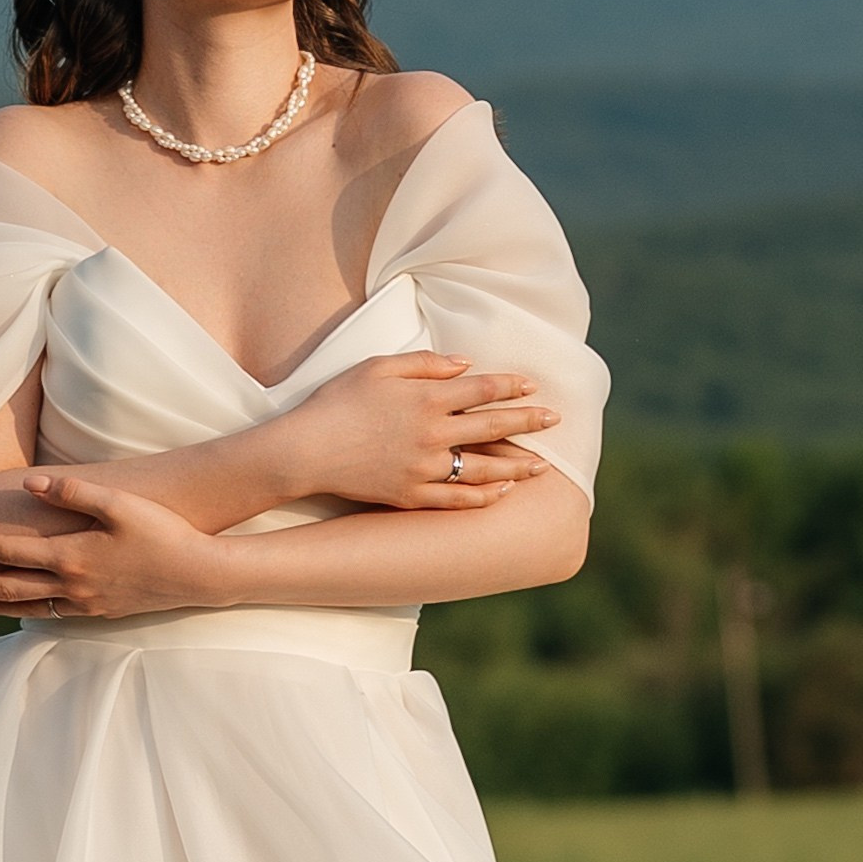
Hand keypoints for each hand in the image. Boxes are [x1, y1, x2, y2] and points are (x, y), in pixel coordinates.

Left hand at [0, 472, 228, 622]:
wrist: (198, 575)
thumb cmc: (162, 532)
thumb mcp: (119, 504)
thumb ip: (72, 492)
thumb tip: (28, 485)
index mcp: (70, 557)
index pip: (11, 551)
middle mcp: (71, 585)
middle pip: (6, 588)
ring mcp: (84, 602)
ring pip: (25, 606)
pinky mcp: (98, 611)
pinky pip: (49, 614)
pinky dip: (23, 613)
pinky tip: (14, 611)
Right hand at [277, 353, 558, 509]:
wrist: (306, 449)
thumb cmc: (338, 401)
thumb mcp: (378, 367)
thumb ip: (426, 363)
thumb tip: (467, 363)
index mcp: (427, 397)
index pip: (483, 390)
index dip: (511, 387)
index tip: (532, 387)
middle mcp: (433, 433)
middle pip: (493, 426)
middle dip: (529, 422)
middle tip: (556, 421)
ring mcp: (425, 468)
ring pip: (484, 468)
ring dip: (517, 465)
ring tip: (541, 466)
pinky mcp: (412, 495)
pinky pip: (458, 498)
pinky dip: (484, 496)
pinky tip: (502, 491)